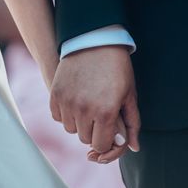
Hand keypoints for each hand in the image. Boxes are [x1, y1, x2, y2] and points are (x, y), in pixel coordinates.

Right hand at [50, 45, 140, 160]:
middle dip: (94, 130)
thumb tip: (132, 147)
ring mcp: (67, 102)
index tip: (110, 128)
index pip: (101, 145)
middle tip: (100, 112)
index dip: (107, 140)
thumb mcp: (130, 95)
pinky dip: (66, 113)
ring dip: (79, 122)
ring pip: (70, 129)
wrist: (95, 40)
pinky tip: (76, 99)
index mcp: (106, 112)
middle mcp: (84, 110)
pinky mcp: (55, 94)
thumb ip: (132, 124)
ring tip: (89, 104)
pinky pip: (58, 117)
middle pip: (85, 139)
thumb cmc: (117, 68)